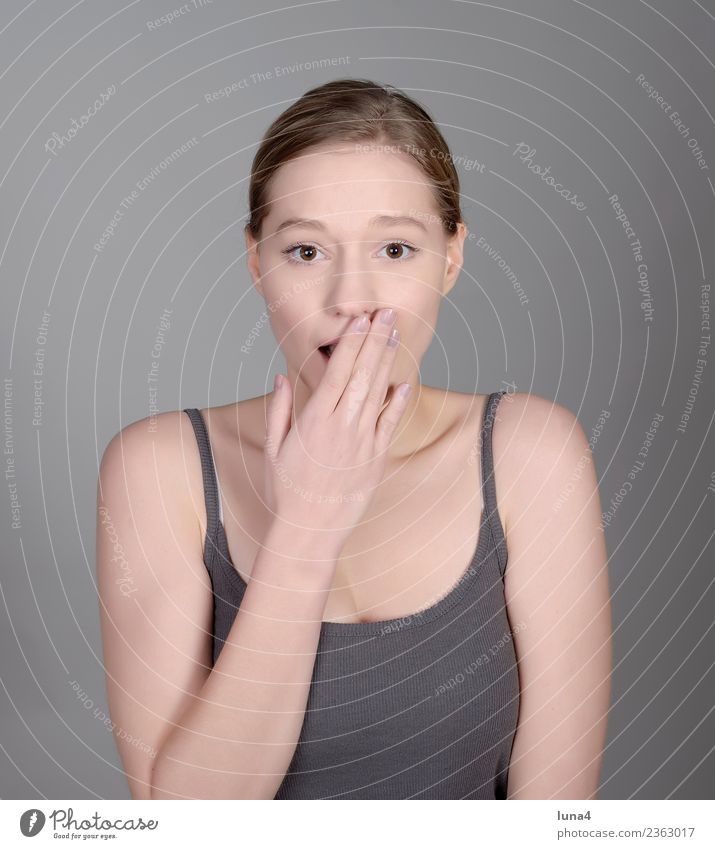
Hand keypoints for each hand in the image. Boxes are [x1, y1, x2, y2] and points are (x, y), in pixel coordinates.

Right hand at [263, 310, 411, 553]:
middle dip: (376, 340)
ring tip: (396, 335)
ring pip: (378, 393)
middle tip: (388, 313)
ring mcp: (362, 443)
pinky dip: (398, 403)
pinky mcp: (376, 460)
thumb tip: (281, 377)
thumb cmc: (285, 491)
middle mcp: (341, 427)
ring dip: (388, 362)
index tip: (360, 320)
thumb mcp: (272, 449)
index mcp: (313, 421)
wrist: (308, 533)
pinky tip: (404, 383)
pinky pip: (390, 425)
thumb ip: (279, 410)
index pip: (336, 371)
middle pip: (362, 374)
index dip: (351, 343)